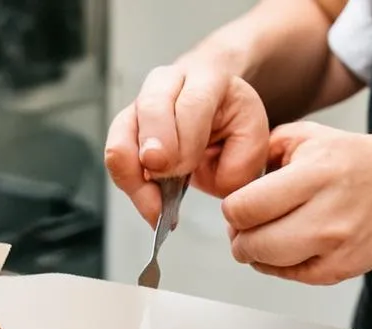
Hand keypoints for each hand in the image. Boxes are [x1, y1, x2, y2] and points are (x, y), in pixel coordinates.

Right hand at [104, 64, 269, 225]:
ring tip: (156, 208)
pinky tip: (152, 205)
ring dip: (134, 178)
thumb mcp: (254, 134)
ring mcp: (140, 106)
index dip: (184, 139)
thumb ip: (242, 159)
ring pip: (121, 137)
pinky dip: (131, 186)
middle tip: (160, 180)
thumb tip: (210, 180)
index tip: (183, 168)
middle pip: (148, 109)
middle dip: (151, 150)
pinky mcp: (125, 131)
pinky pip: (117, 160)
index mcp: (207, 77)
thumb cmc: (232, 120)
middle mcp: (167, 84)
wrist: (213, 107)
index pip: (191, 104)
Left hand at [223, 122, 371, 283]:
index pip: (243, 208)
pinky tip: (292, 244)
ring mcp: (332, 247)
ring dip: (255, 252)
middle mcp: (324, 214)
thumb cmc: (366, 164)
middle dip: (239, 235)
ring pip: (264, 263)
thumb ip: (269, 149)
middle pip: (249, 242)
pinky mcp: (337, 271)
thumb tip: (233, 179)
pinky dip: (279, 263)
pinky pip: (287, 275)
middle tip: (247, 225)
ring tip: (267, 233)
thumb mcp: (317, 136)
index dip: (232, 209)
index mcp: (315, 173)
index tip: (240, 204)